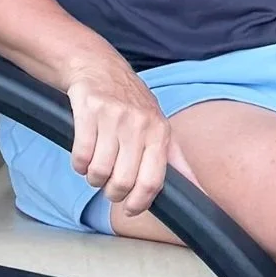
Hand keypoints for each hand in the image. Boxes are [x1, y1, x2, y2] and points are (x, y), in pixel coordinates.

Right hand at [59, 47, 173, 219]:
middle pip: (122, 181)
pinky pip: (81, 156)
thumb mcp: (158, 124)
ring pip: (99, 172)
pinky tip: (83, 158)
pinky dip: (79, 164)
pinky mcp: (89, 112)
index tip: (130, 209)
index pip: (152, 181)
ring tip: (96, 170)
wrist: (99, 67)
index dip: (139, 203)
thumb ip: (173, 157)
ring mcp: (113, 117)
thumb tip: (196, 186)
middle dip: (113, 193)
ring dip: (94, 178)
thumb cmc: (130, 102)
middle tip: (109, 188)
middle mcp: (139, 124)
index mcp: (160, 132)